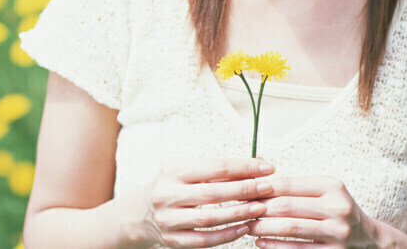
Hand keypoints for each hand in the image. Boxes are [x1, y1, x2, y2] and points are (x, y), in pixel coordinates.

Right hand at [119, 157, 272, 247]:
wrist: (139, 212)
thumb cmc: (169, 186)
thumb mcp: (183, 170)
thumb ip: (212, 171)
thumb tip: (251, 168)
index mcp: (173, 171)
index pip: (215, 167)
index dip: (243, 167)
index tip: (266, 167)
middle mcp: (168, 194)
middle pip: (213, 192)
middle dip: (245, 189)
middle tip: (268, 187)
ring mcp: (169, 219)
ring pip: (210, 217)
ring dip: (239, 213)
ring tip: (260, 207)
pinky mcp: (173, 240)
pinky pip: (204, 239)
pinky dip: (226, 235)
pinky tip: (244, 228)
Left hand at [248, 174, 380, 247]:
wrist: (370, 240)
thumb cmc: (337, 210)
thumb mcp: (325, 191)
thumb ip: (296, 187)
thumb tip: (256, 183)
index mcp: (332, 187)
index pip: (289, 185)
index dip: (263, 188)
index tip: (244, 190)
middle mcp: (337, 208)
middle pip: (288, 207)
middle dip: (260, 208)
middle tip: (241, 209)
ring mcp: (337, 233)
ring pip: (291, 228)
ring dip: (264, 228)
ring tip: (248, 226)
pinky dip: (276, 246)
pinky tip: (261, 243)